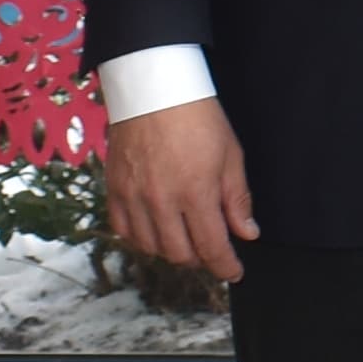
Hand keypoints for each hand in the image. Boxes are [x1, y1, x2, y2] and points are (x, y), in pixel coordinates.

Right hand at [104, 95, 255, 283]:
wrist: (154, 89)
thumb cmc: (198, 117)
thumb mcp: (231, 155)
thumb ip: (237, 199)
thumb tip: (247, 233)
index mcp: (196, 193)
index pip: (212, 247)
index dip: (225, 266)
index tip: (234, 272)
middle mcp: (161, 201)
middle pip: (180, 254)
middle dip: (201, 258)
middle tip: (211, 248)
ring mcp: (134, 197)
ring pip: (152, 247)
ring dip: (172, 250)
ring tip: (185, 237)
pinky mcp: (114, 190)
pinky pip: (124, 231)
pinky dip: (141, 238)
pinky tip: (155, 230)